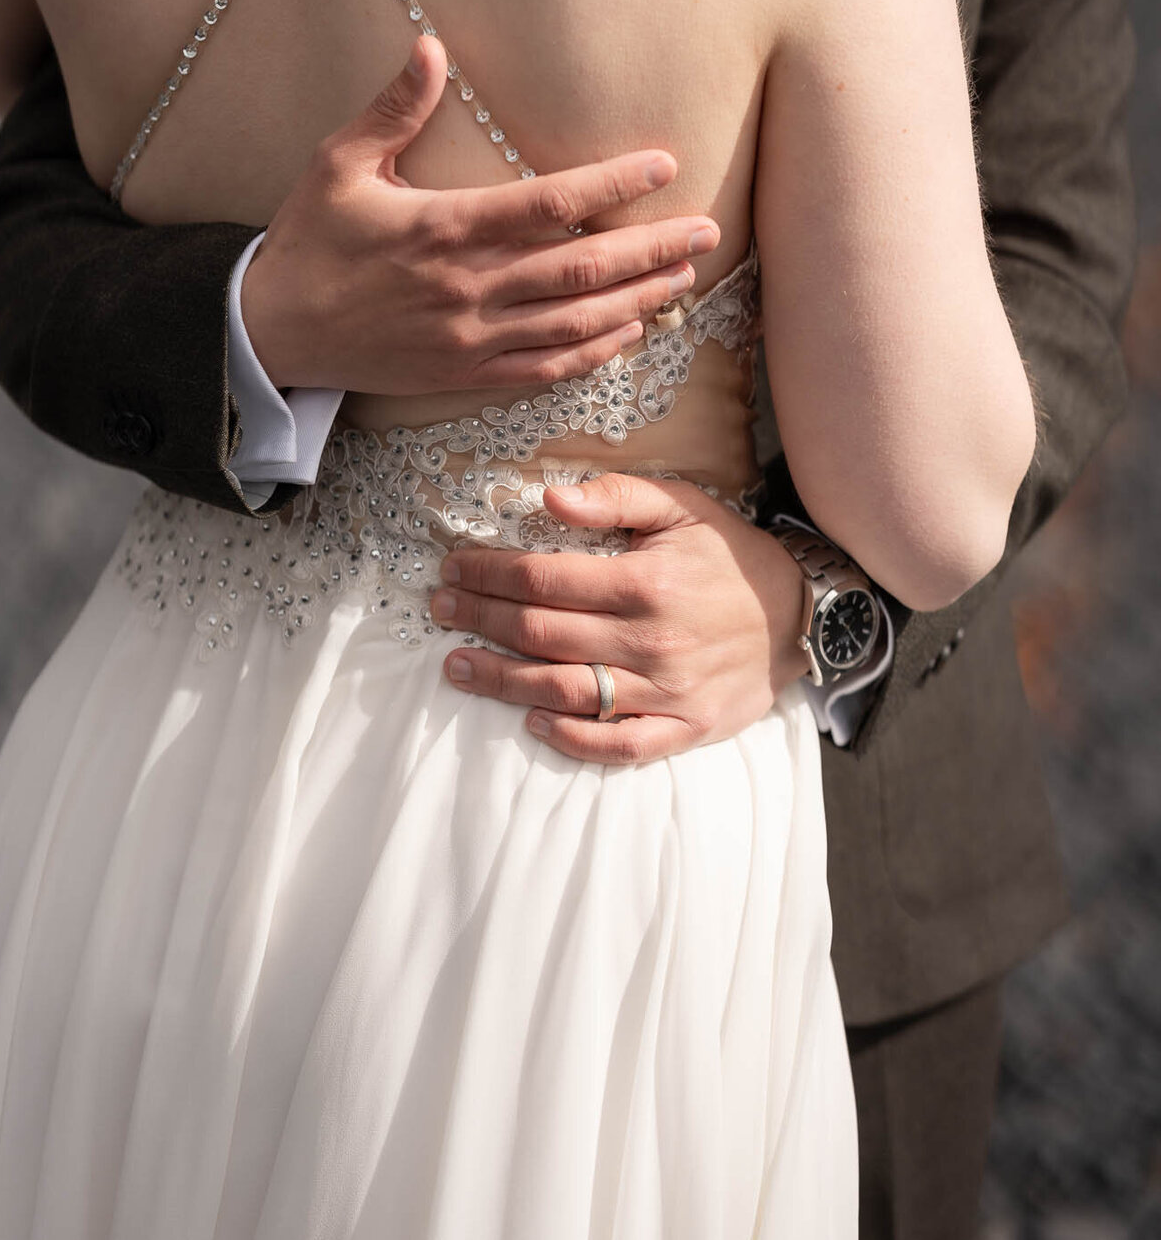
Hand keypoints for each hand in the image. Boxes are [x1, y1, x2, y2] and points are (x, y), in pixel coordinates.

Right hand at [242, 36, 719, 392]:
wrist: (271, 332)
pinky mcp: (465, 373)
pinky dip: (594, 351)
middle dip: (652, 248)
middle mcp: (468, 286)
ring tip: (684, 277)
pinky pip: (546, 367)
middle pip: (582, 268)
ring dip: (638, 299)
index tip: (662, 165)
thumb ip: (393, 108)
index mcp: (445, 227)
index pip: (550, 204)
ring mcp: (471, 337)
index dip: (613, 185)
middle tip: (706, 230)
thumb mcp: (339, 164)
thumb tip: (431, 46)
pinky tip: (630, 333)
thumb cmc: (310, 240)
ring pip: (575, 321)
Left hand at [430, 473, 813, 762]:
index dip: (488, 573)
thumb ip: (616, 496)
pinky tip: (531, 720)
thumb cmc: (730, 554)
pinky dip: (571, 737)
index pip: (542, 579)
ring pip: (564, 691)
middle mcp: (649, 640)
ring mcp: (665, 690)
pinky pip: (617, 743)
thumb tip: (548, 498)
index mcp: (644, 582)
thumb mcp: (682, 505)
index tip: (453, 568)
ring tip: (457, 667)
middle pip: (541, 634)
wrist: (800, 613)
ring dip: (502, 680)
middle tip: (439, 609)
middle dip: (479, 619)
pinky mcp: (683, 727)